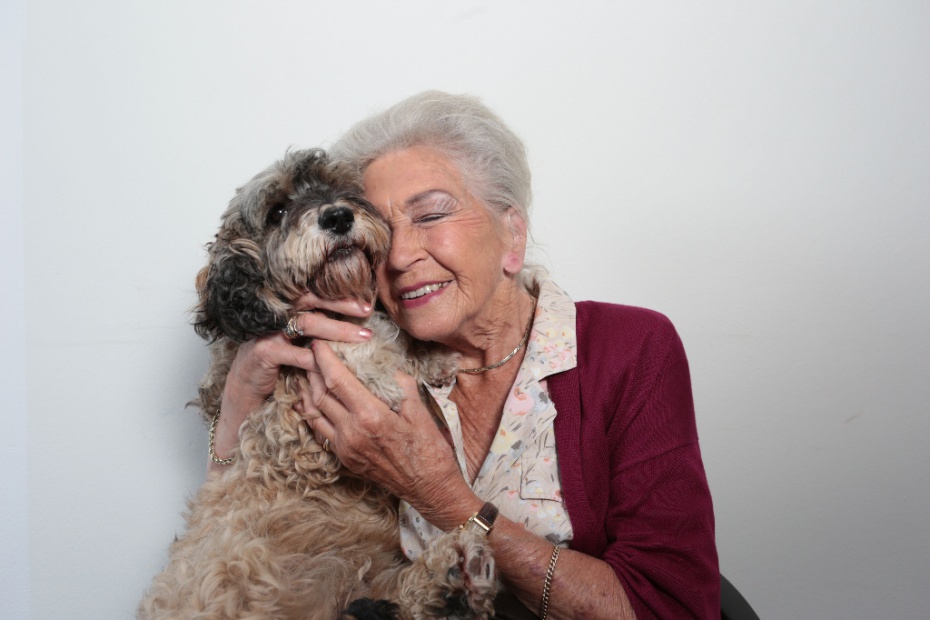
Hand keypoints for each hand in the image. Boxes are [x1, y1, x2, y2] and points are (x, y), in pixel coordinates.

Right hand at [209, 294, 372, 471]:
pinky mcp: (264, 352)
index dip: (338, 297)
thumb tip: (353, 329)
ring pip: (308, 324)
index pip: (313, 295)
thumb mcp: (296, 347)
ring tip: (361, 337)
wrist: (243, 394)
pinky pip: (298, 354)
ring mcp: (268, 332)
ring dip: (338, 329)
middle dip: (341, 306)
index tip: (365, 305)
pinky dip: (319, 360)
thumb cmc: (275, 370)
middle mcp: (275, 316)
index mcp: (284, 311)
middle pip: (312, 302)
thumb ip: (315, 335)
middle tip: (366, 311)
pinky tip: (336, 365)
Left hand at [304, 340, 478, 528]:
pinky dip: (311, 413)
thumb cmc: (430, 449)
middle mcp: (352, 432)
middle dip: (312, 370)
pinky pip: (320, 431)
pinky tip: (309, 403)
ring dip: (307, 390)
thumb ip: (400, 385)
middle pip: (320, 394)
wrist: (429, 489)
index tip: (319, 343)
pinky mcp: (344, 459)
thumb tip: (385, 366)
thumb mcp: (420, 411)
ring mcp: (345, 448)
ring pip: (314, 413)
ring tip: (305, 373)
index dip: (325, 359)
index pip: (338, 380)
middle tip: (309, 353)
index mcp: (371, 416)